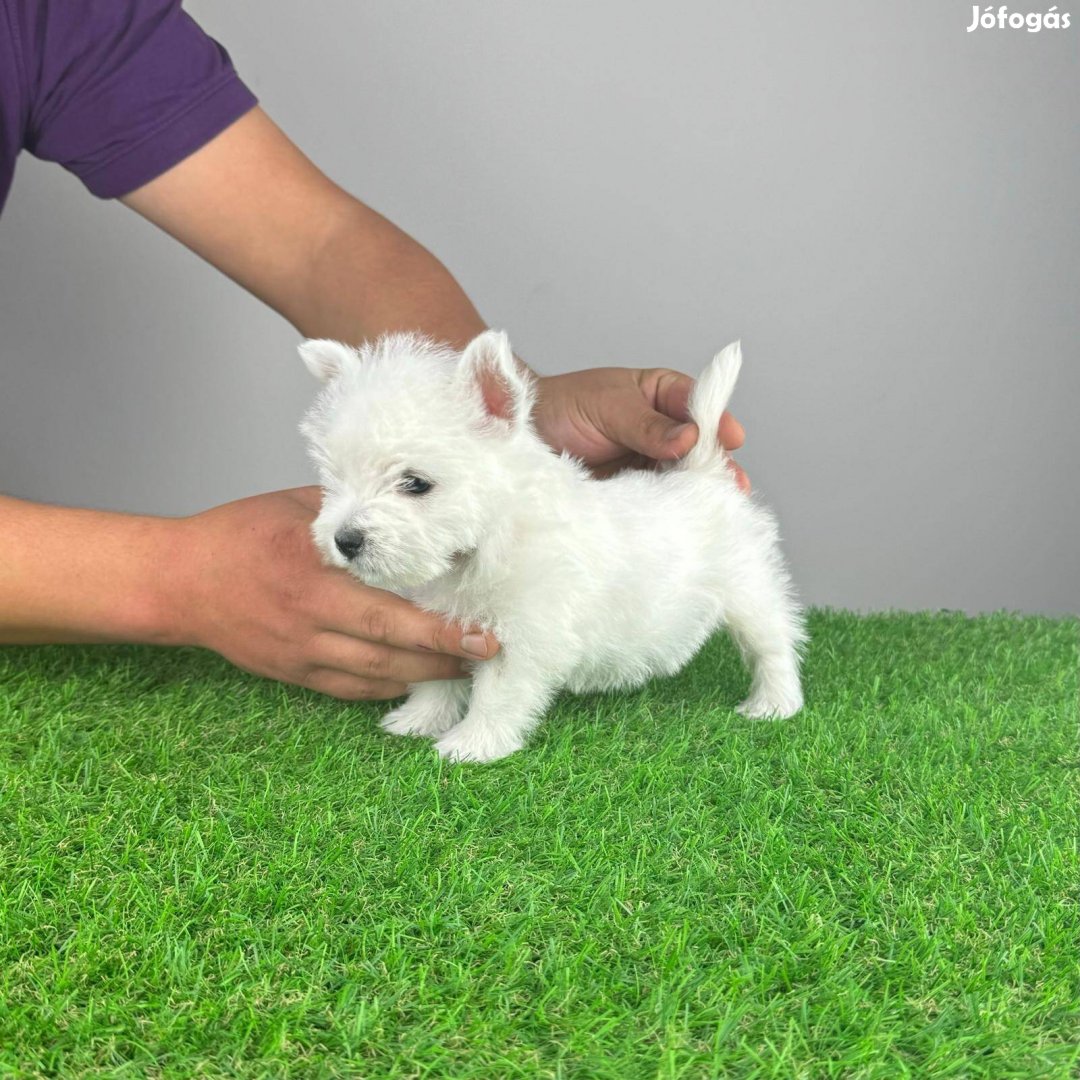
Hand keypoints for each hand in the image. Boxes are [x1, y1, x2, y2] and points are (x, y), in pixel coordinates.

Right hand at [170, 487, 498, 699]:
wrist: (177, 581)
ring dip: (422, 675)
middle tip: (487, 652)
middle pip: (388, 649)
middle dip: (444, 656)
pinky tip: (414, 679)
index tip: (479, 631)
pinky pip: (347, 689)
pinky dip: (385, 687)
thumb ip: (349, 515)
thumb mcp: (295, 507)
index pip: (388, 610)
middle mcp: (310, 620)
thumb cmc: (237, 534)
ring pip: (373, 676)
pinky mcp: (291, 673)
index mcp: (314, 574)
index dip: (437, 628)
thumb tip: (401, 508)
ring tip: (463, 668)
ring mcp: (300, 653)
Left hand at [531, 367, 749, 489]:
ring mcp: (651, 460)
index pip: (698, 404)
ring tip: (719, 505)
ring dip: (699, 488)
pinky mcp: (636, 489)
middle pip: (700, 445)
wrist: (523, 436)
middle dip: (717, 463)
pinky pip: (661, 497)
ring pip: (685, 474)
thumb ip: (647, 425)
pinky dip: (674, 506)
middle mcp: (664, 428)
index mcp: (661, 394)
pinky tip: (687, 515)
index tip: (732, 438)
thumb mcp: (608, 407)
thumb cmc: (563, 407)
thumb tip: (689, 437)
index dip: (717, 421)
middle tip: (733, 482)